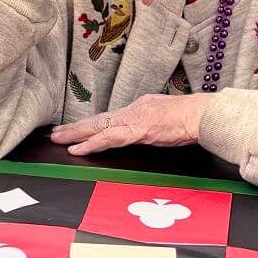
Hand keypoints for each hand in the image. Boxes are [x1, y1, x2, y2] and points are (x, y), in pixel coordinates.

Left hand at [50, 94, 212, 155]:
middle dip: (76, 127)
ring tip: (58, 139)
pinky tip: (78, 149)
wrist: (201, 115)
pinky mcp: (135, 130)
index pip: (110, 117)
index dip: (92, 123)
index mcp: (140, 108)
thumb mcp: (168, 118)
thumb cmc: (191, 117)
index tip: (78, 128)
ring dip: (76, 134)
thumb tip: (149, 129)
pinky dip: (91, 144)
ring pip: (97, 126)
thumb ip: (154, 123)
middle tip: (56, 132)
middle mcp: (132, 111)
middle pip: (98, 119)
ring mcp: (132, 119)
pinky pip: (108, 138)